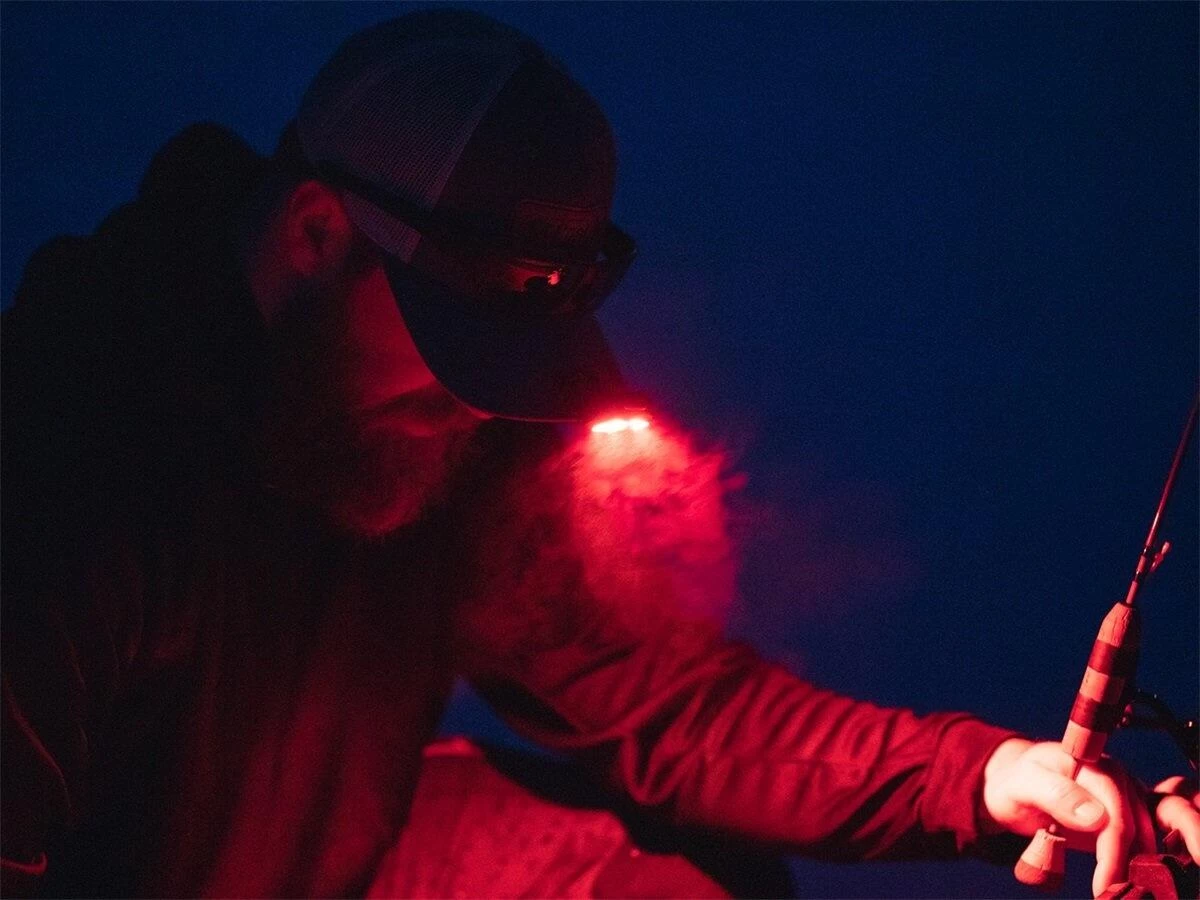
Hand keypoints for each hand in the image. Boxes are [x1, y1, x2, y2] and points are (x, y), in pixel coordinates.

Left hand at [979, 738, 1199, 897]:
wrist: (1015, 784)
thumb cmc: (1016, 783)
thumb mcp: (1023, 785)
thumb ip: (1055, 794)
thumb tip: (1096, 817)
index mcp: (1092, 764)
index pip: (1115, 813)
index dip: (1113, 852)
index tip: (1103, 884)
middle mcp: (1116, 777)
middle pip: (1136, 827)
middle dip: (1127, 865)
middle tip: (1110, 895)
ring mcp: (1124, 796)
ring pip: (1145, 836)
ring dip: (1135, 867)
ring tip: (1115, 892)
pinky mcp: (1126, 814)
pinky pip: (1140, 841)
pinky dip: (1134, 863)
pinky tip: (1121, 882)